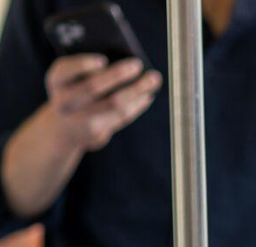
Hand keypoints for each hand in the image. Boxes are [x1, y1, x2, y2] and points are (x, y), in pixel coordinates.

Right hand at [43, 54, 160, 153]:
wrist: (63, 129)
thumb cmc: (73, 92)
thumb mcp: (72, 79)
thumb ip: (89, 70)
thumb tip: (126, 61)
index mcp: (56, 81)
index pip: (64, 70)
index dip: (83, 65)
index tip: (103, 60)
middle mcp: (64, 101)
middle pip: (93, 87)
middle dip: (117, 75)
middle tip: (137, 64)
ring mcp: (79, 119)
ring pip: (114, 104)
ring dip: (137, 90)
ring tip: (153, 79)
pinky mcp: (96, 132)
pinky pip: (122, 116)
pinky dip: (137, 104)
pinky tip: (147, 95)